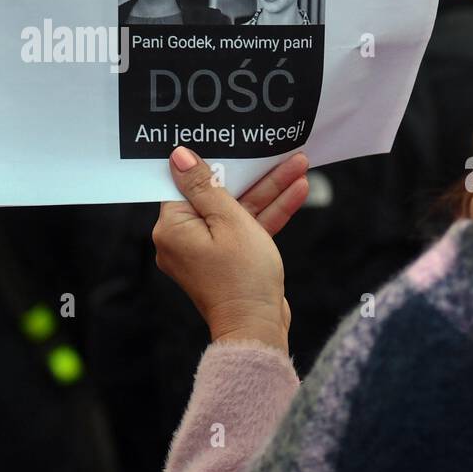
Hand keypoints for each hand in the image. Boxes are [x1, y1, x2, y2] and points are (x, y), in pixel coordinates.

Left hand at [152, 147, 309, 353]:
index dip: (212, 163)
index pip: (188, 184)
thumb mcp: (229, 220)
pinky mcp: (230, 261)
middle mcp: (185, 239)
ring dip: (270, 191)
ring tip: (299, 167)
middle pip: (219, 196)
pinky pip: (248, 230)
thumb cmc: (242, 276)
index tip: (230, 144)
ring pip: (240, 212)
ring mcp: (209, 251)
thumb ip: (206, 186)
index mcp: (173, 228)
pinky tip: (297, 192)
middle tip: (278, 154)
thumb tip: (179, 156)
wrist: (258, 327)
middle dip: (254, 176)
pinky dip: (270, 215)